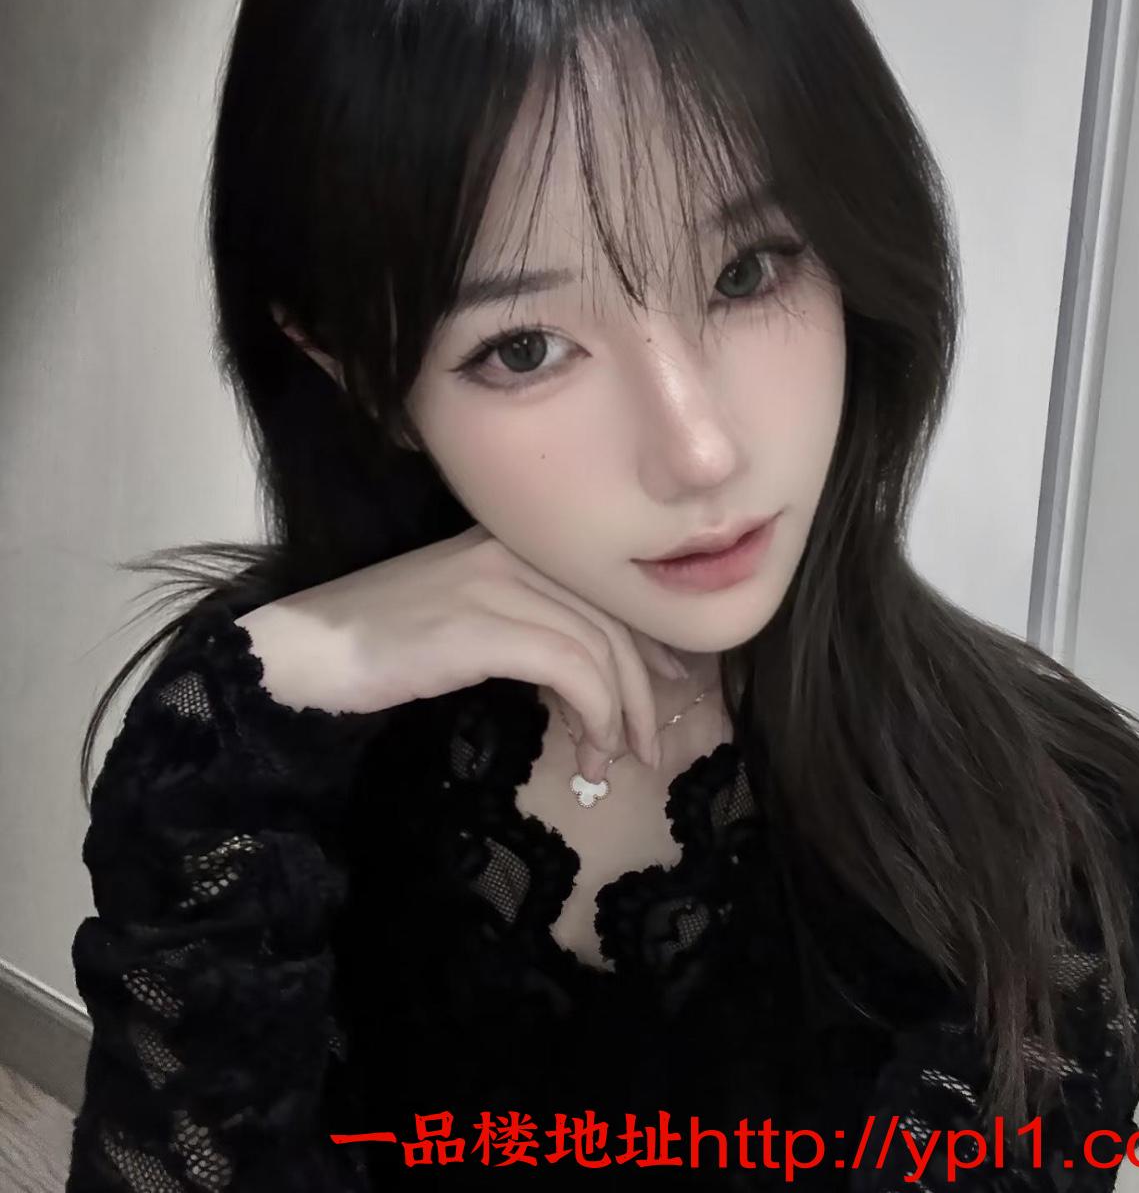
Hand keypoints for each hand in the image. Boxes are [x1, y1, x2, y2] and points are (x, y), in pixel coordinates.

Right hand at [236, 522, 683, 782]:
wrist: (301, 651)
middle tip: (649, 745)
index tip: (667, 689)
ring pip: (598, 645)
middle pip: (612, 616)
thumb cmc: (381, 645)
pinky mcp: (477, 627)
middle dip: (645, 687)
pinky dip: (593, 714)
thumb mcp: (466, 624)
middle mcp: (511, 552)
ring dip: (620, 714)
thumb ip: (527, 629)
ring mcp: (493, 584)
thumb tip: (588, 677)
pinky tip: (587, 749)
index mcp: (512, 544)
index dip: (648, 642)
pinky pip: (569, 667)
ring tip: (612, 763)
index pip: (606, 587)